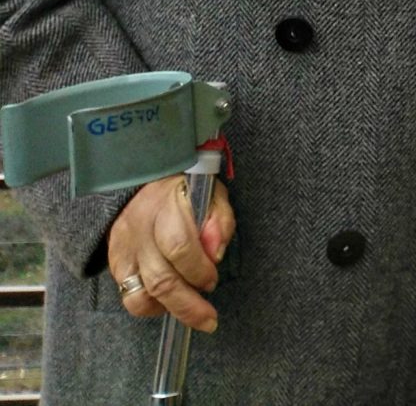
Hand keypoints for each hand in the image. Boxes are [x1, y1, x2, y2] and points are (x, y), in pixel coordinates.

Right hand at [105, 174, 235, 331]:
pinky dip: (151, 306)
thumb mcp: (211, 193)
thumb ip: (218, 221)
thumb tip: (215, 254)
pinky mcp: (114, 263)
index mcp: (165, 206)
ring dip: (169, 309)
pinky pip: (129, 296)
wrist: (142, 180)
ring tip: (191, 309)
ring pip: (140, 295)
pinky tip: (169, 301)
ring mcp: (123, 249)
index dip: (198, 270)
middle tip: (208, 318)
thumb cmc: (185, 188)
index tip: (212, 280)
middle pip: (160, 279)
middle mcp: (139, 230)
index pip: (178, 246)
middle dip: (188, 305)